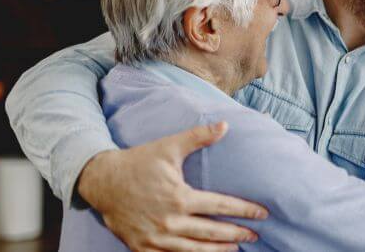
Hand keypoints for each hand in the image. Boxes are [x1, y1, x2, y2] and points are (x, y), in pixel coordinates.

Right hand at [77, 122, 268, 251]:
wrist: (102, 181)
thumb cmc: (139, 162)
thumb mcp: (169, 146)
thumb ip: (198, 136)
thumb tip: (225, 125)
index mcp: (180, 197)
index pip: (221, 206)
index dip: (244, 210)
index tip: (262, 213)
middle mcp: (170, 221)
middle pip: (212, 232)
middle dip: (236, 234)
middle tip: (254, 235)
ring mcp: (156, 238)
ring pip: (194, 250)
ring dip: (217, 250)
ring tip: (235, 249)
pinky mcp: (143, 248)